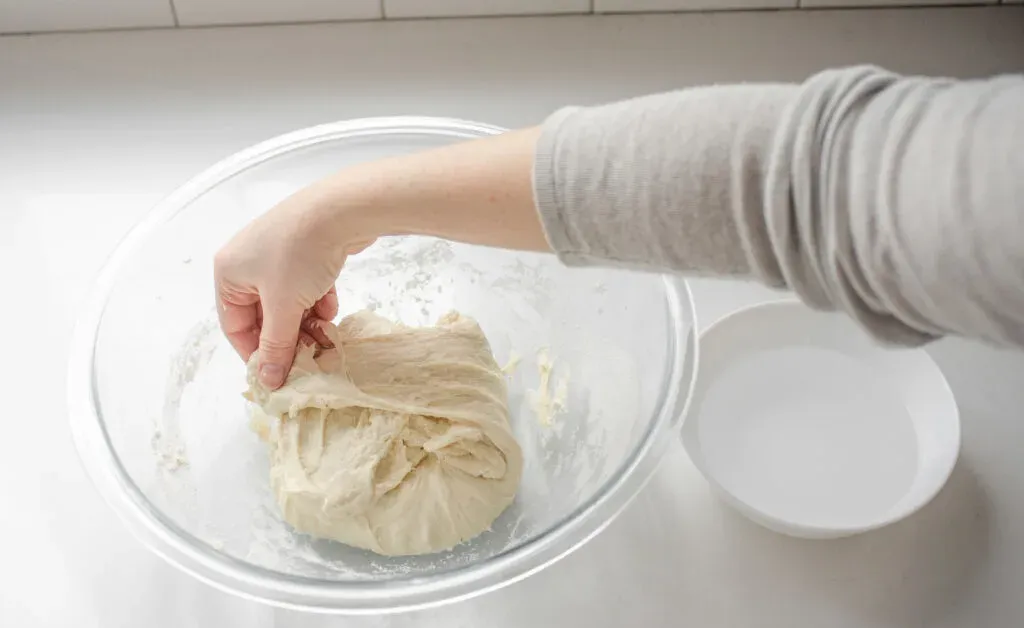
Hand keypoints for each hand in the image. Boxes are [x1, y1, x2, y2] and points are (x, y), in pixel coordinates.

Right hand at [214, 127, 546, 388]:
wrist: (341, 209)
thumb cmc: (301, 253)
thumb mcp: (284, 307)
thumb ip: (276, 346)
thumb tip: (268, 381)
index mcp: (228, 272)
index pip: (235, 326)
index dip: (257, 354)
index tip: (279, 374)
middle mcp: (247, 260)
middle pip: (263, 316)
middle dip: (287, 337)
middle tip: (309, 358)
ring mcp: (278, 253)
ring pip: (288, 304)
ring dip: (306, 323)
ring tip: (326, 335)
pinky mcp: (305, 249)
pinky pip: (306, 287)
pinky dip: (318, 301)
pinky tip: (332, 309)